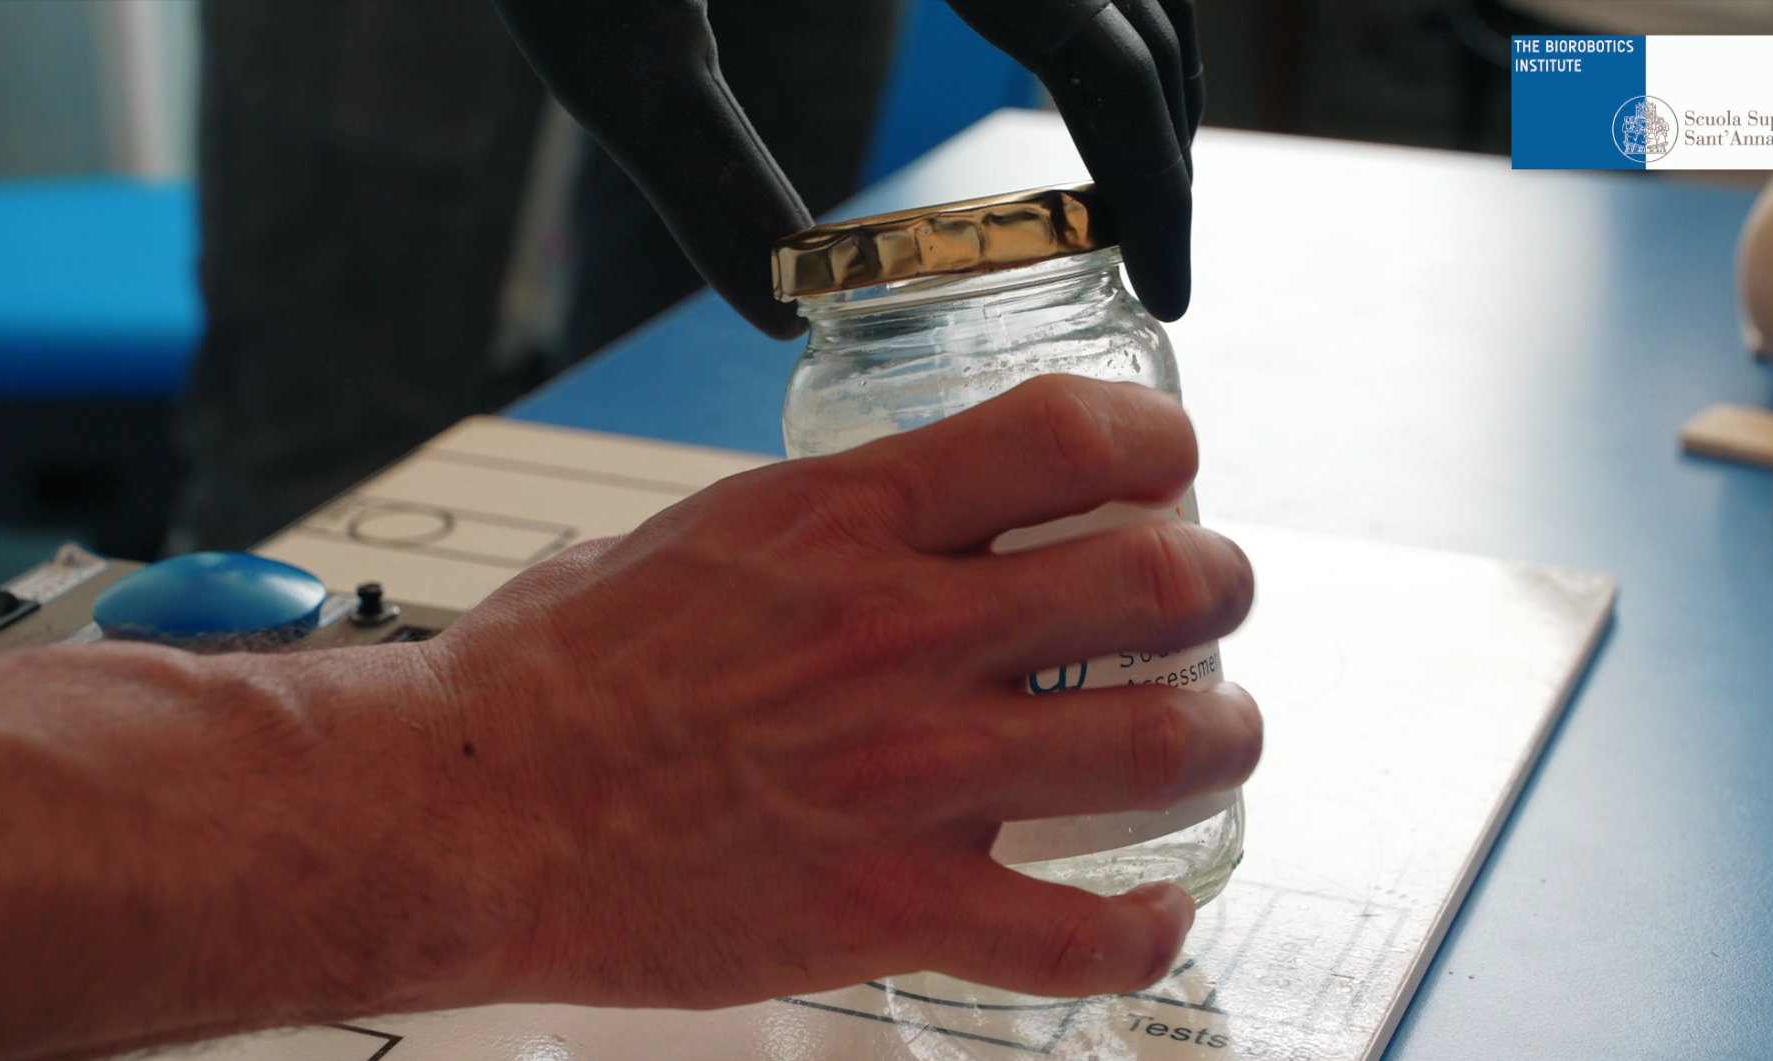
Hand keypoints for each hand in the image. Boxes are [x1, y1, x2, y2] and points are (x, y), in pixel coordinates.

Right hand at [425, 376, 1258, 1006]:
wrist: (468, 811)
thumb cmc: (552, 678)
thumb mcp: (693, 539)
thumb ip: (815, 530)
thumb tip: (883, 528)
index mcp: (845, 521)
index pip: (1067, 437)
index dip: (1160, 445)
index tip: (1171, 467)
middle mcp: (900, 634)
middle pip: (1158, 581)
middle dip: (1220, 586)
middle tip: (1214, 601)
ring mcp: (906, 773)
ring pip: (1159, 748)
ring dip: (1222, 740)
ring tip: (1220, 738)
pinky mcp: (889, 904)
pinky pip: (1076, 934)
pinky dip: (1144, 927)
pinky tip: (1153, 910)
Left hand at [488, 0, 1202, 337]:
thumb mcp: (607, 40)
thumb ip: (700, 177)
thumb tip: (780, 318)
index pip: (1106, 58)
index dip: (1153, 184)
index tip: (1164, 288)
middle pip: (1140, 7)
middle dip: (1161, 143)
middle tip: (1149, 262)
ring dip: (1141, 70)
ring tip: (1121, 188)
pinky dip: (1094, 5)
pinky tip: (1059, 73)